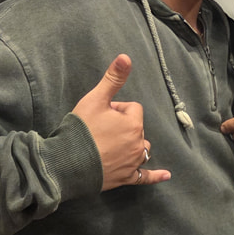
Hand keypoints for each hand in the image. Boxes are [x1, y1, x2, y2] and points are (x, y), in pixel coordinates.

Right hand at [71, 55, 170, 190]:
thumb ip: (113, 79)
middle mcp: (138, 144)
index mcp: (134, 124)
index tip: (100, 115)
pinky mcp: (127, 178)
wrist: (67, 163)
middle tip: (98, 131)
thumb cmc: (81, 130)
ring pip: (140, 148)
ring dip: (132, 145)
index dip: (116, 109)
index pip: (133, 108)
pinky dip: (155, 176)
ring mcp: (133, 163)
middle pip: (136, 128)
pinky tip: (166, 175)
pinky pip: (145, 177)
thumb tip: (125, 56)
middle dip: (121, 126)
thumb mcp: (95, 99)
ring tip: (111, 146)